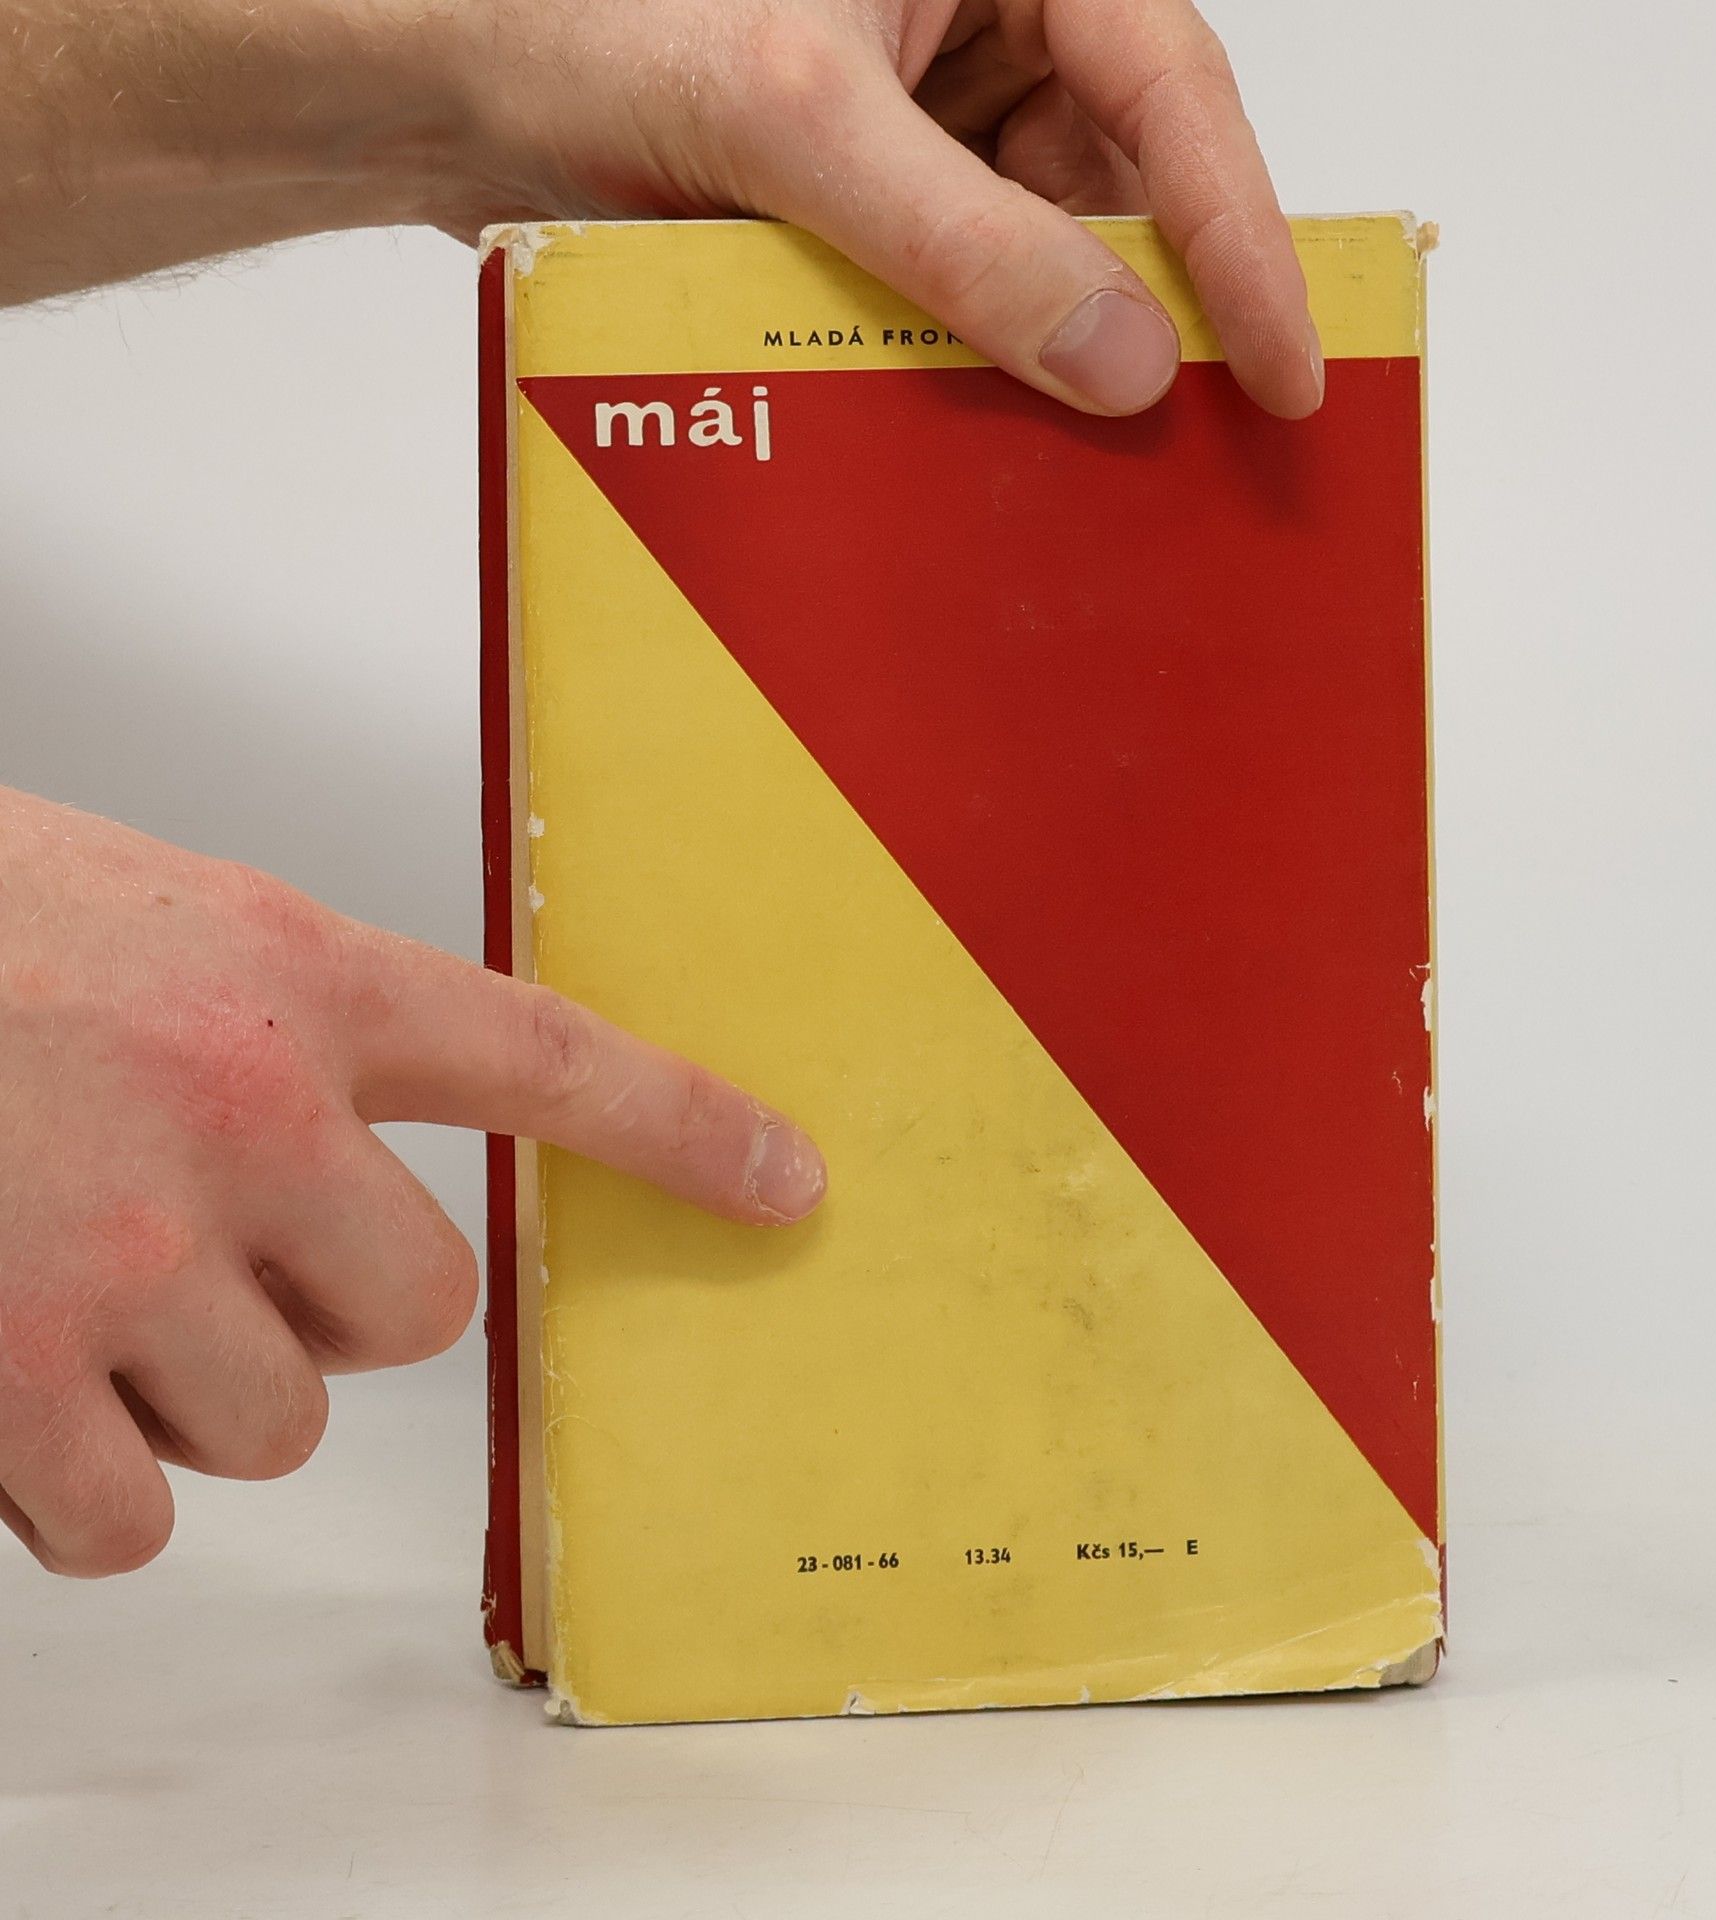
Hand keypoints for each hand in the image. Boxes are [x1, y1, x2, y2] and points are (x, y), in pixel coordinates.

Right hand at [0, 788, 825, 1575]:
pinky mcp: (3, 1382)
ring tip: (73, 1284)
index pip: (550, 1058)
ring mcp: (122, 1258)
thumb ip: (286, 1027)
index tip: (783, 1181)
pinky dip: (80, 1487)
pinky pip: (128, 1522)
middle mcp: (238, 1117)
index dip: (686, 1128)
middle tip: (219, 1249)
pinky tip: (15, 1384)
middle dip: (333, 1310)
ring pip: (275, 1424)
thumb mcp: (158, 922)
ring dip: (194, 1390)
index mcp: (289, 978)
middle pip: (414, 1314)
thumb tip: (358, 1142)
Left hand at [446, 0, 1320, 418]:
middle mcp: (994, 28)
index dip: (1242, 239)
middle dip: (1157, 313)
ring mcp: (940, 125)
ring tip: (1089, 465)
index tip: (1292, 369)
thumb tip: (1124, 359)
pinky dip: (975, 371)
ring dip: (1055, 358)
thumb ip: (960, 237)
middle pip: (1127, 186)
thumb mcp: (797, 118)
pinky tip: (982, 435)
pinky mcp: (886, 206)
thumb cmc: (597, 17)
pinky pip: (968, 299)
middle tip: (1208, 447)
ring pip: (1050, 258)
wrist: (459, 79)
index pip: (1170, 90)